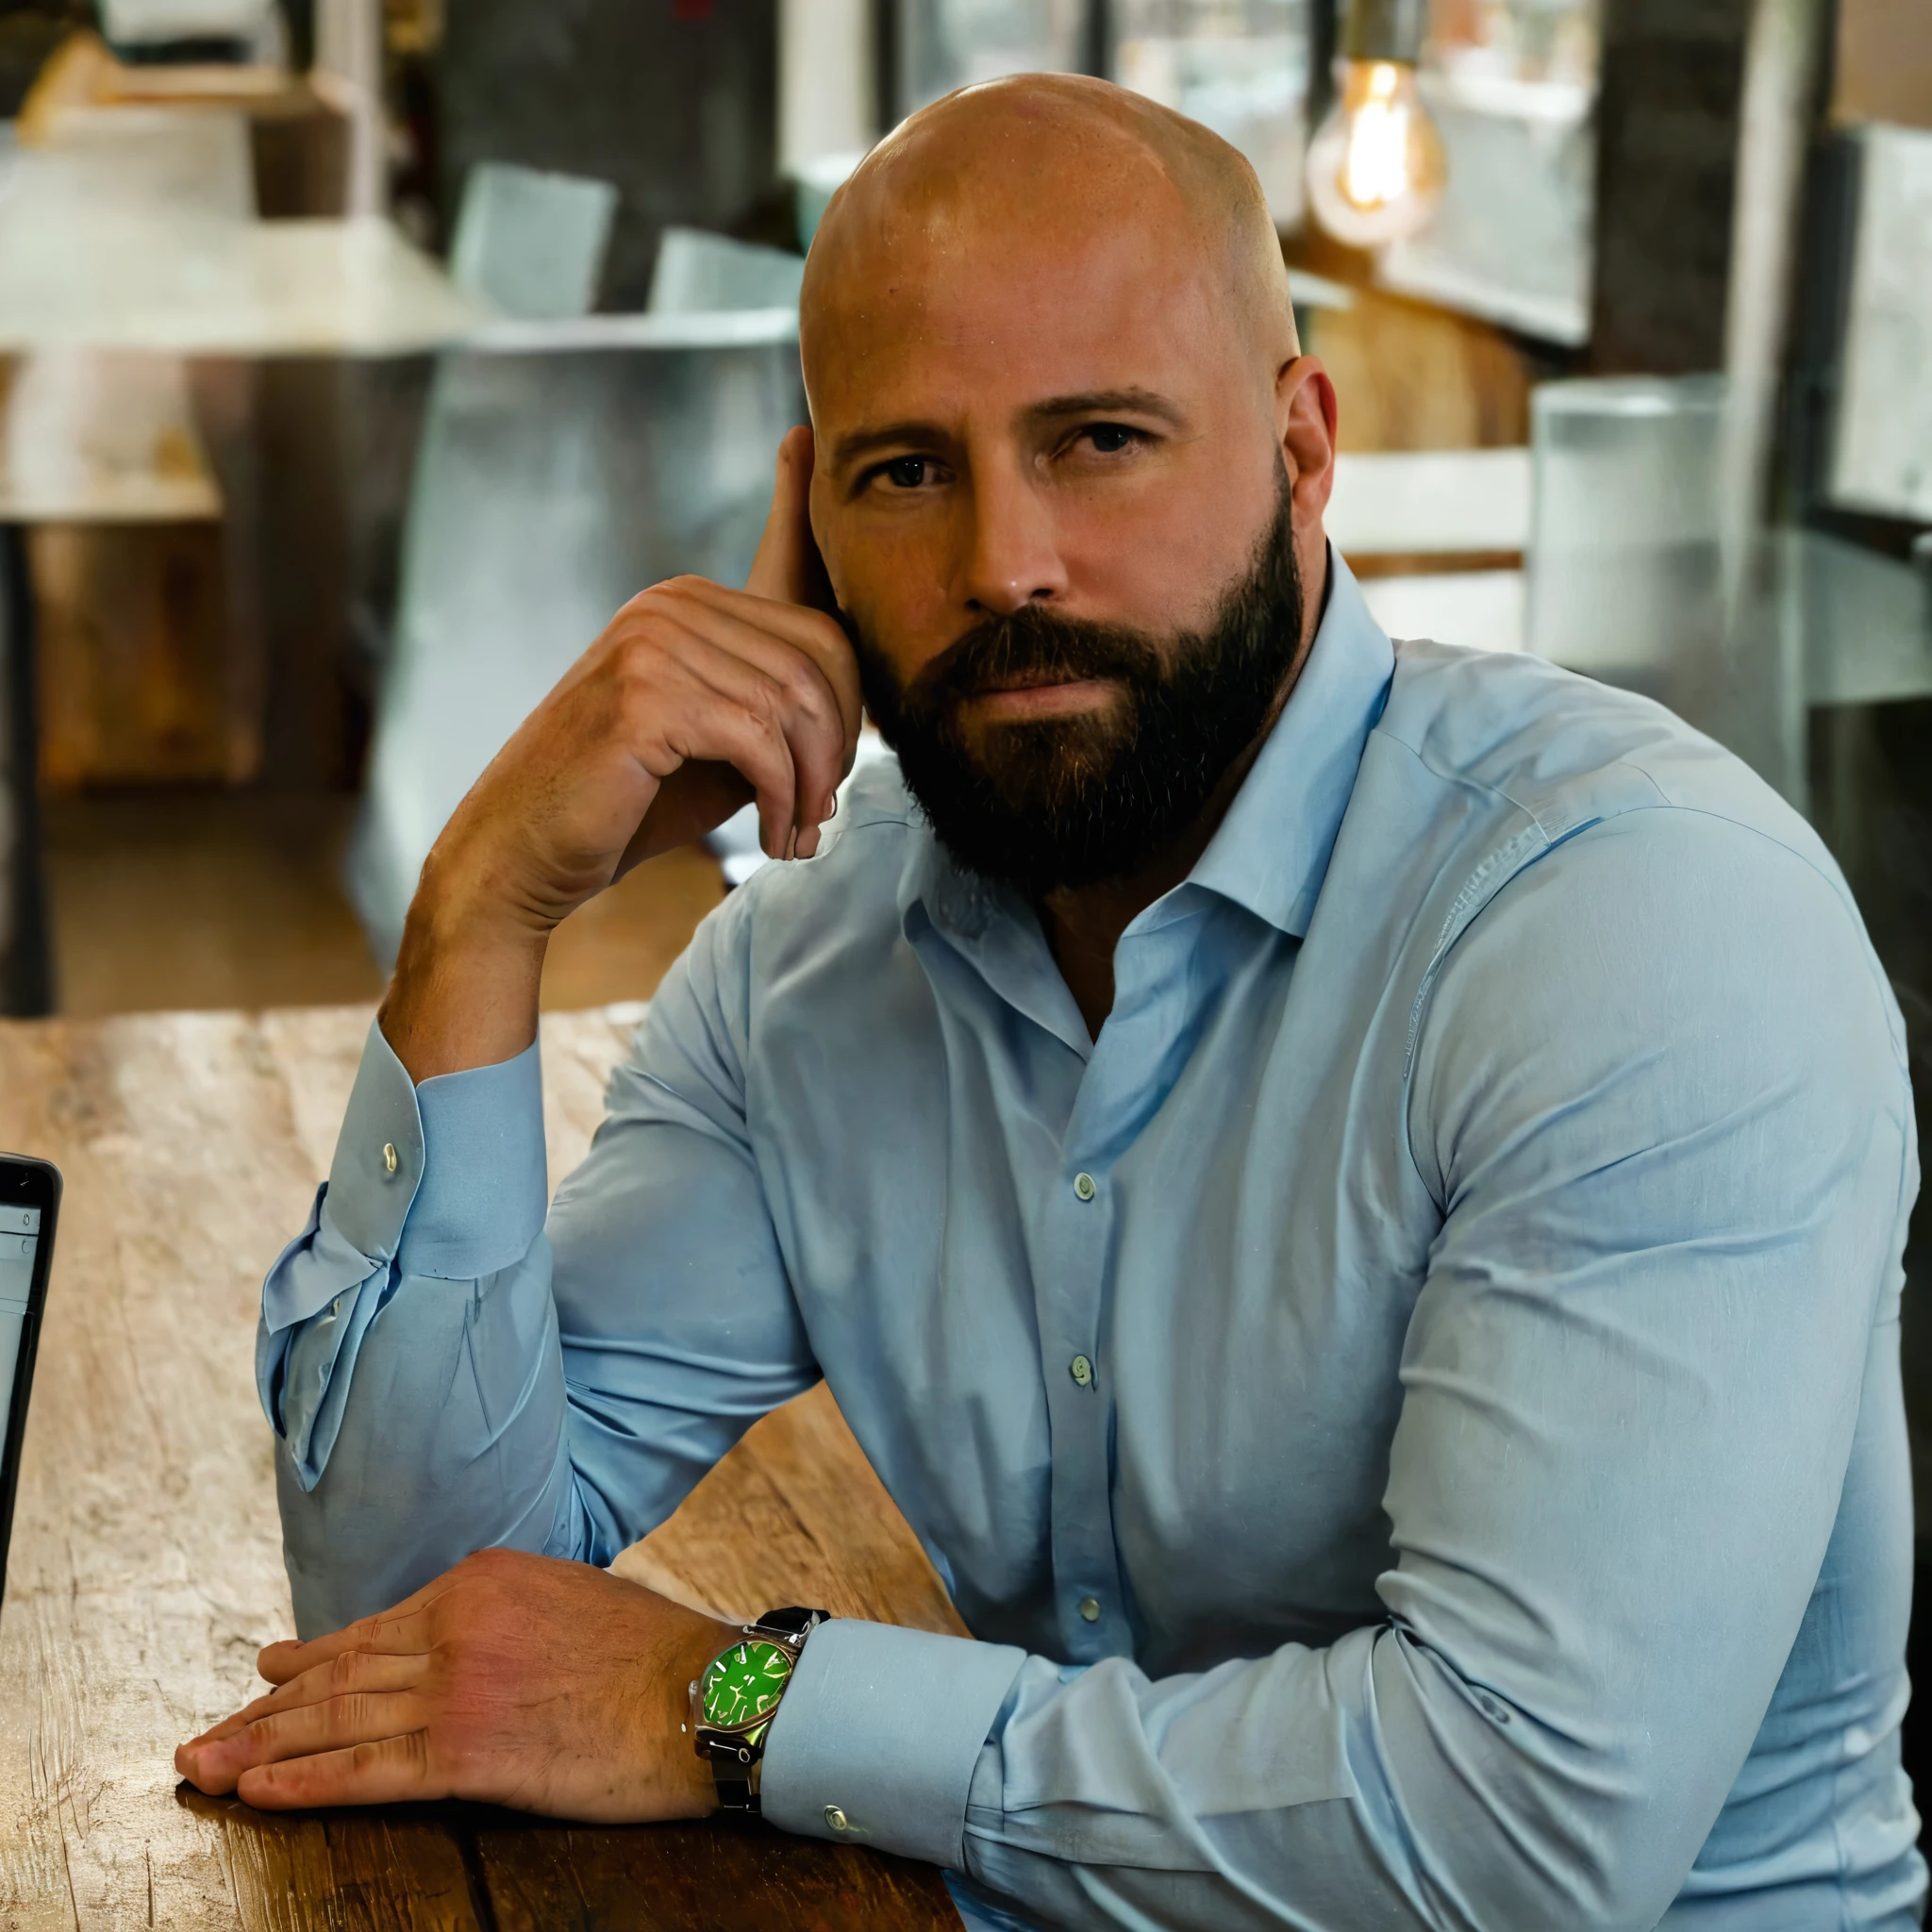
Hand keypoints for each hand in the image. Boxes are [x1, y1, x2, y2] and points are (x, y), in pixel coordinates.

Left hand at [175, 1549, 736, 1817]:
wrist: (704, 1693)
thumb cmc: (653, 1653)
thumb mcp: (568, 1598)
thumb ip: (501, 1612)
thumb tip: (463, 1635)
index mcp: (479, 1581)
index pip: (372, 1630)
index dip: (307, 1664)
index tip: (264, 1680)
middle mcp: (455, 1626)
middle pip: (337, 1676)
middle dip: (261, 1712)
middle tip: (203, 1737)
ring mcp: (456, 1687)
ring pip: (335, 1721)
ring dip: (258, 1746)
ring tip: (204, 1766)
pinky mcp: (467, 1751)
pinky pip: (365, 1771)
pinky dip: (303, 1781)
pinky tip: (258, 1791)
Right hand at [381, 425, 860, 1079]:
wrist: (521, 852)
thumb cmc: (626, 805)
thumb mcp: (718, 746)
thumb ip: (773, 712)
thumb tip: (859, 718)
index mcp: (685, 603)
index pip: (808, 608)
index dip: (851, 689)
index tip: (848, 757)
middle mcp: (668, 606)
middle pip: (818, 657)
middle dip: (839, 747)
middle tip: (822, 814)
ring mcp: (651, 644)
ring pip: (795, 703)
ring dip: (813, 785)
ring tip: (798, 834)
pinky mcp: (643, 698)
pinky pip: (761, 741)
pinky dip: (783, 799)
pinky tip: (772, 839)